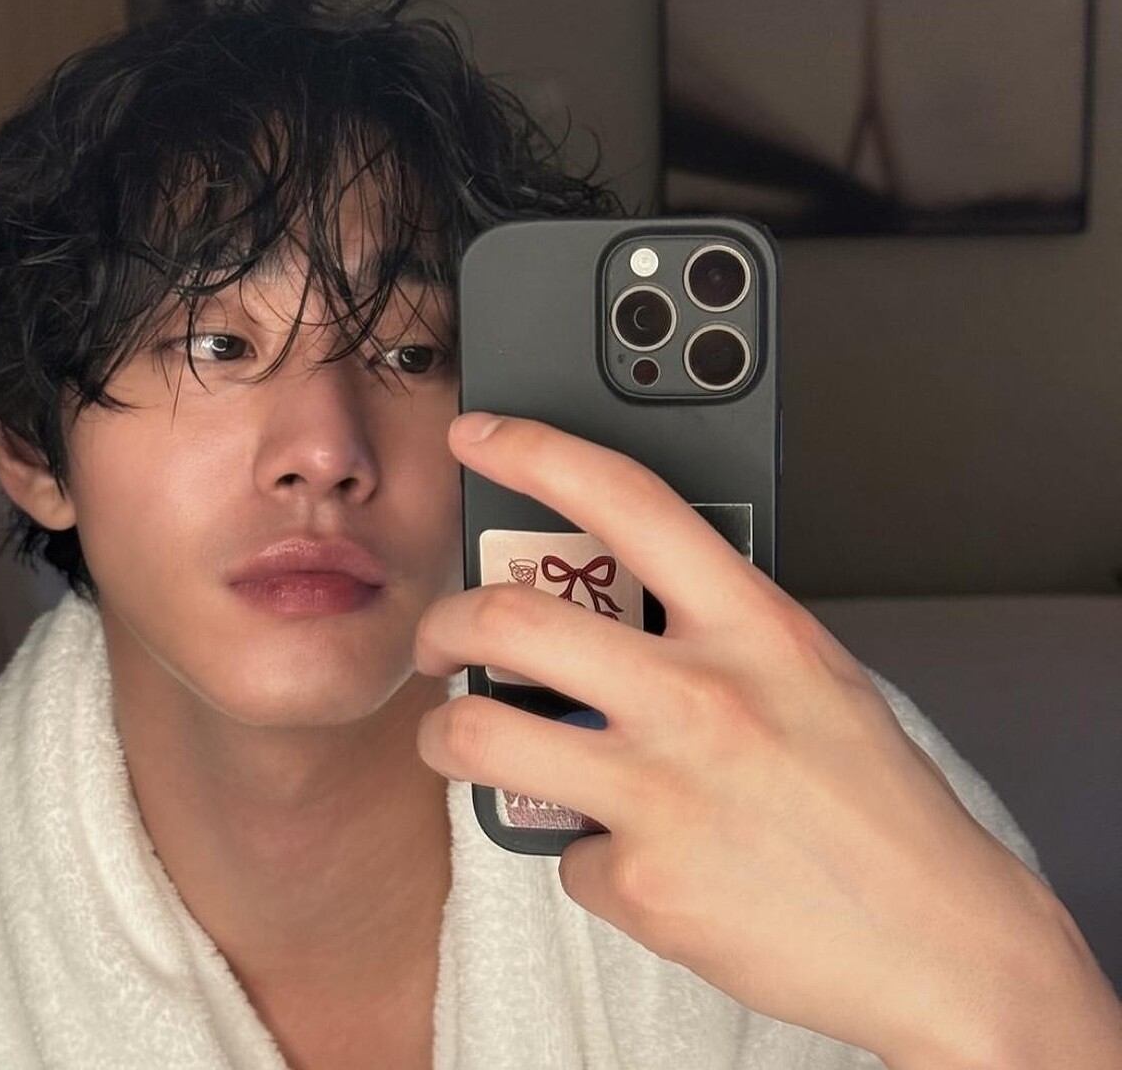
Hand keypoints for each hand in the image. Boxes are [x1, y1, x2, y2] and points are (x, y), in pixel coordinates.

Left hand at [415, 413, 1121, 1068]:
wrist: (942, 944)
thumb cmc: (878, 803)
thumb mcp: (810, 675)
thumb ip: (718, 630)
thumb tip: (623, 607)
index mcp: (753, 626)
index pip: (625, 499)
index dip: (535, 451)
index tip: (479, 437)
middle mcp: (700, 695)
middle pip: (509, 620)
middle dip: (443, 625)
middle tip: (439, 641)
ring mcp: (663, 789)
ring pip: (479, 735)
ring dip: (447, 736)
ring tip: (462, 739)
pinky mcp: (643, 880)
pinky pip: (561, 852)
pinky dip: (581, 852)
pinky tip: (631, 856)